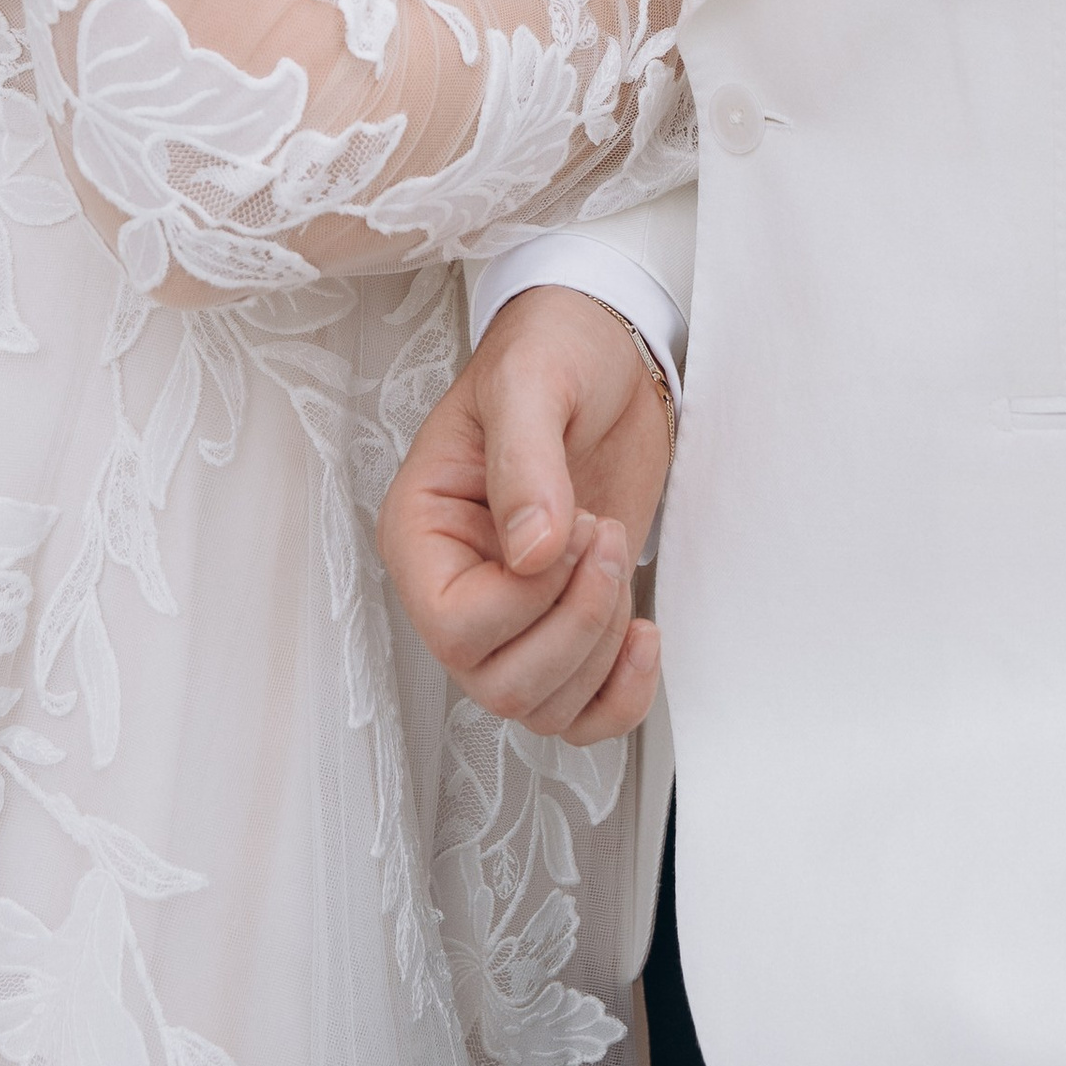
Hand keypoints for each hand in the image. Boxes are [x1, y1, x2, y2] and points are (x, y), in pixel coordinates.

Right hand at [377, 287, 673, 742]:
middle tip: (603, 531)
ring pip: (540, 707)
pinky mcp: (564, 625)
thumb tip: (530, 553)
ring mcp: (509, 615)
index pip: (452, 626)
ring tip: (615, 551)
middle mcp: (455, 586)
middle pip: (498, 682)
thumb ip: (525, 459)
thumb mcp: (531, 380)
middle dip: (575, 622)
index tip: (573, 523)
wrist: (609, 350)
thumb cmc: (553, 350)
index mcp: (422, 532)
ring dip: (600, 648)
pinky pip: (580, 715)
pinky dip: (622, 696)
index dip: (526, 597)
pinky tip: (643, 634)